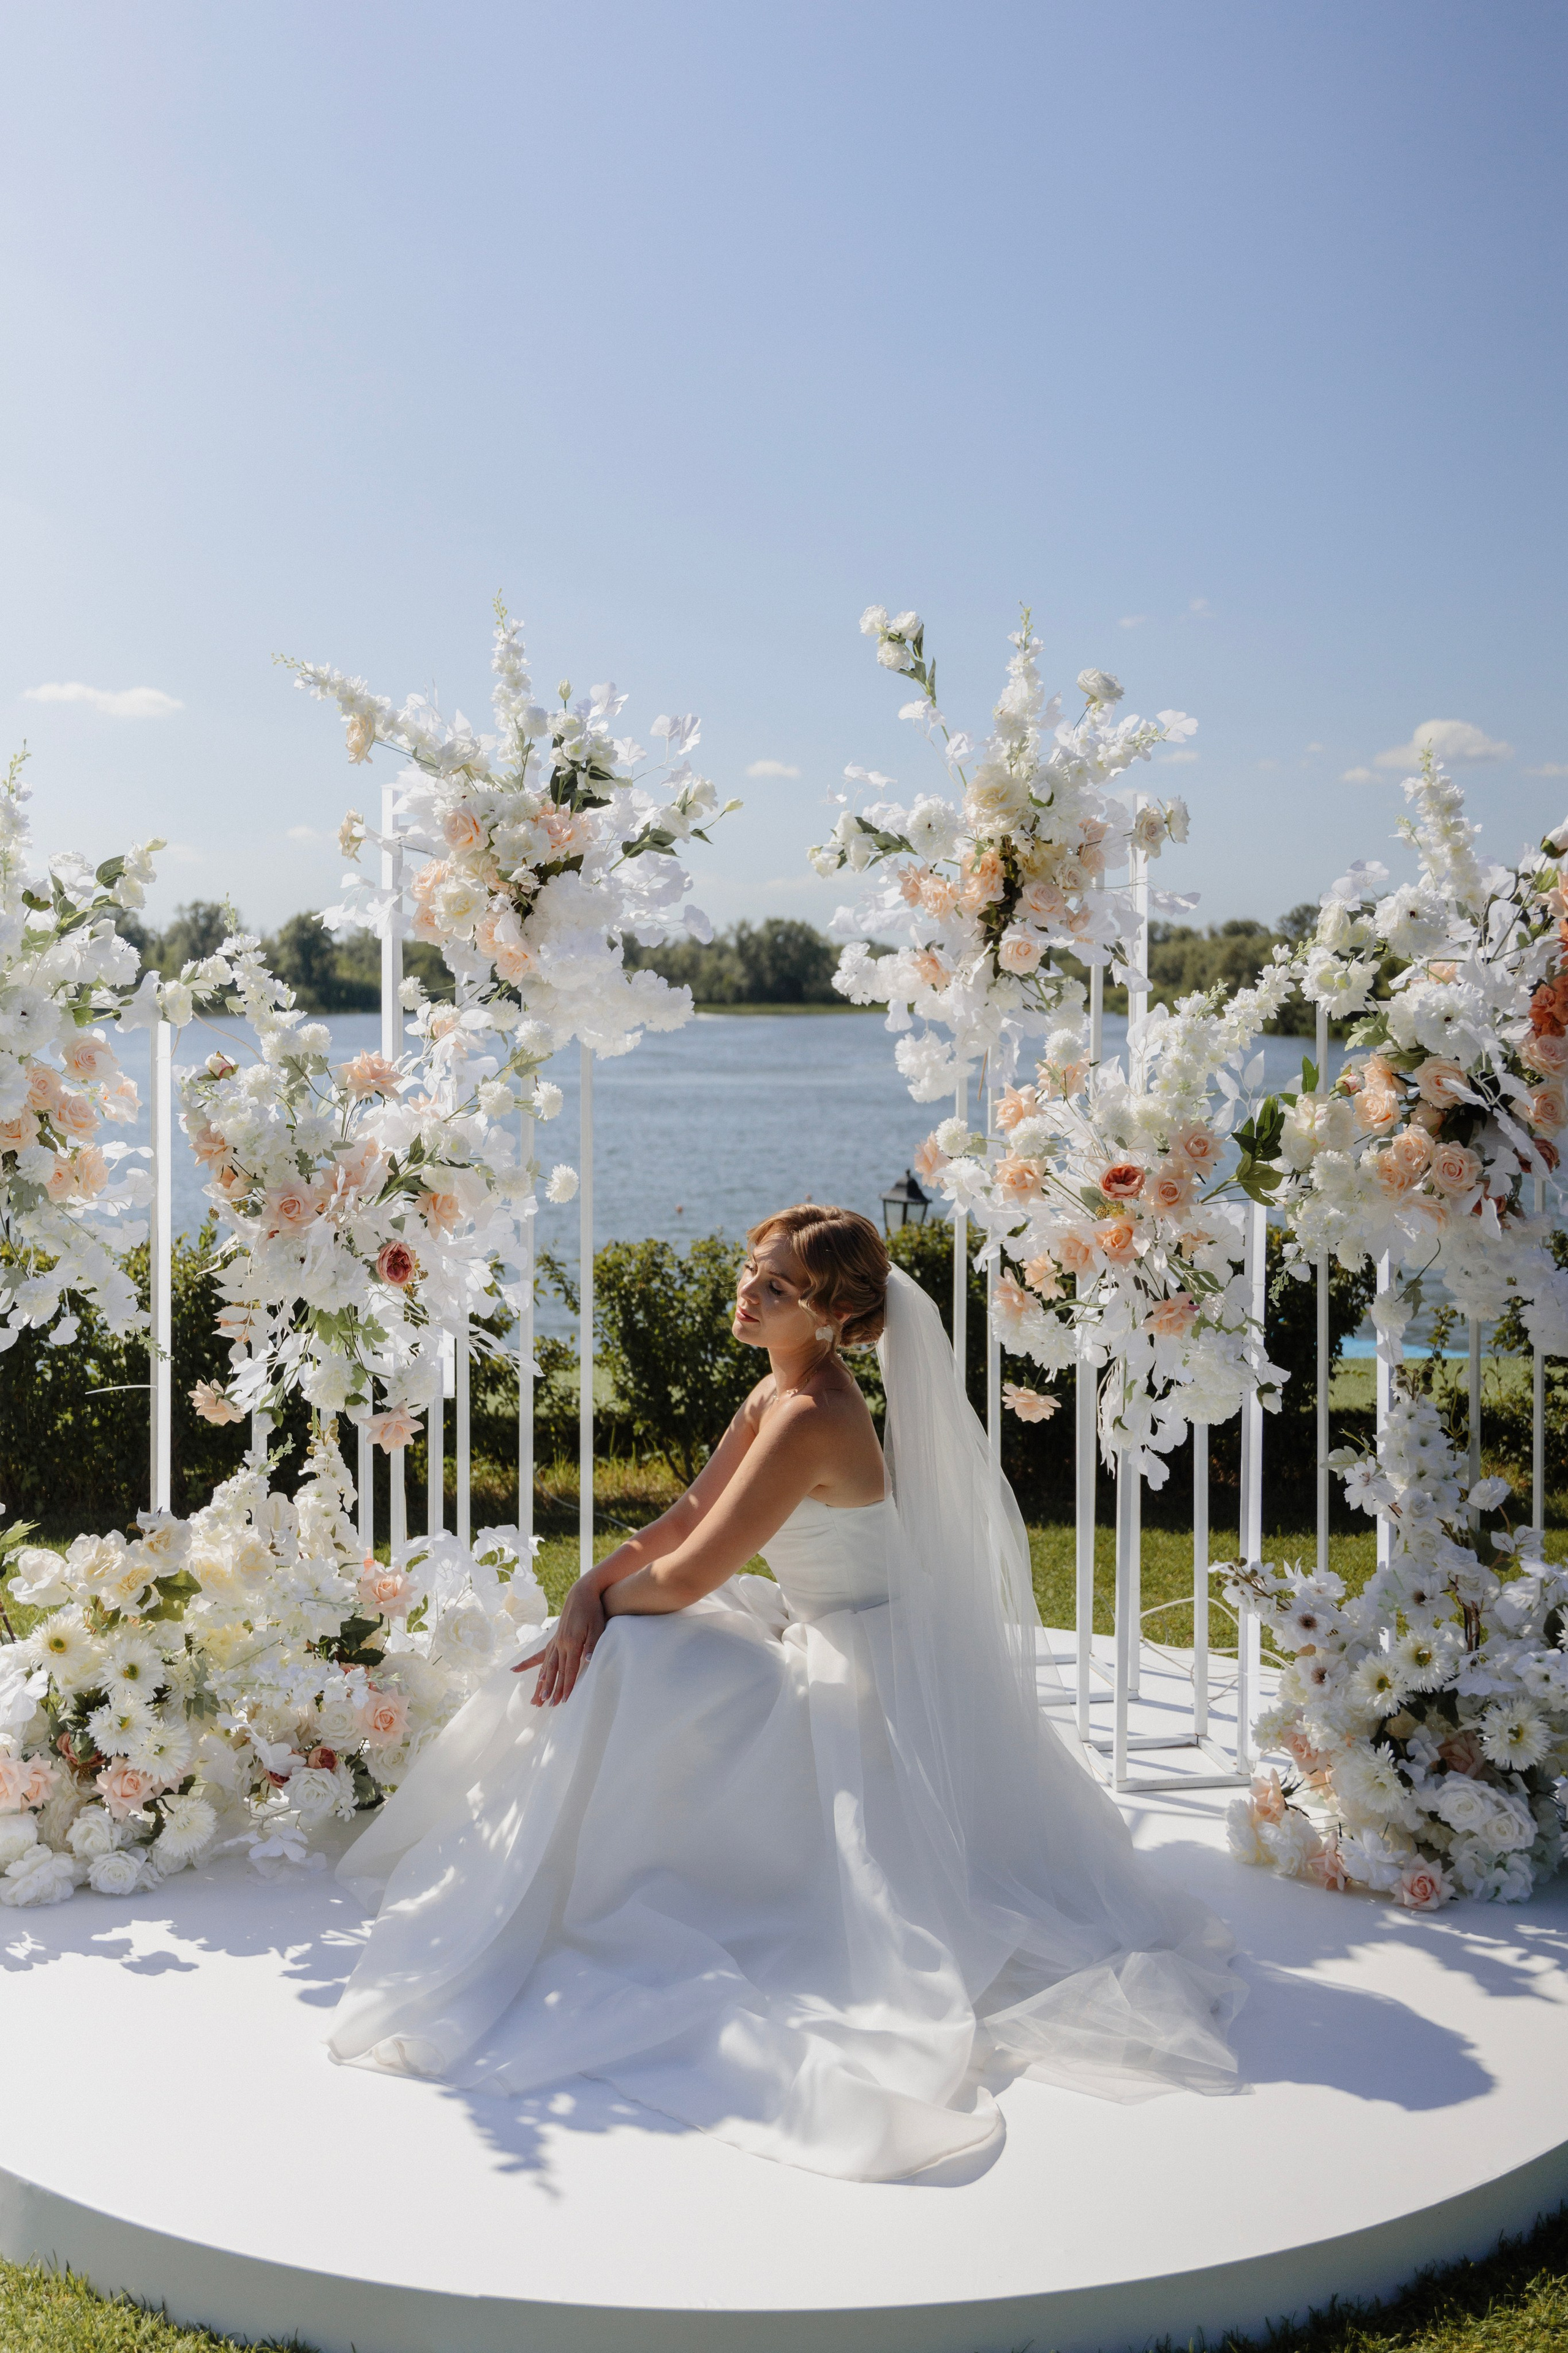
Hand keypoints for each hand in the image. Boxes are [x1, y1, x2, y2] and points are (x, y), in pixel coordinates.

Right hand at [512, 1574, 605, 1705]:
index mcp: (572, 1642)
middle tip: (546, 1705)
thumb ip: (593, 1644)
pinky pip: (542, 1654)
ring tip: (535, 1697)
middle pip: (555, 1671)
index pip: (570, 1670)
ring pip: (546, 1666)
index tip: (564, 1701)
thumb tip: (589, 1661)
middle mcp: (560, 1643)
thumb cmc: (593, 1609)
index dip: (568, 1686)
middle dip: (551, 1689)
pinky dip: (533, 1664)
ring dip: (542, 1682)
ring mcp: (556, 1640)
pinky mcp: (555, 1637)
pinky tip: (523, 1671)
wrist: (582, 1591)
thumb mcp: (598, 1626)